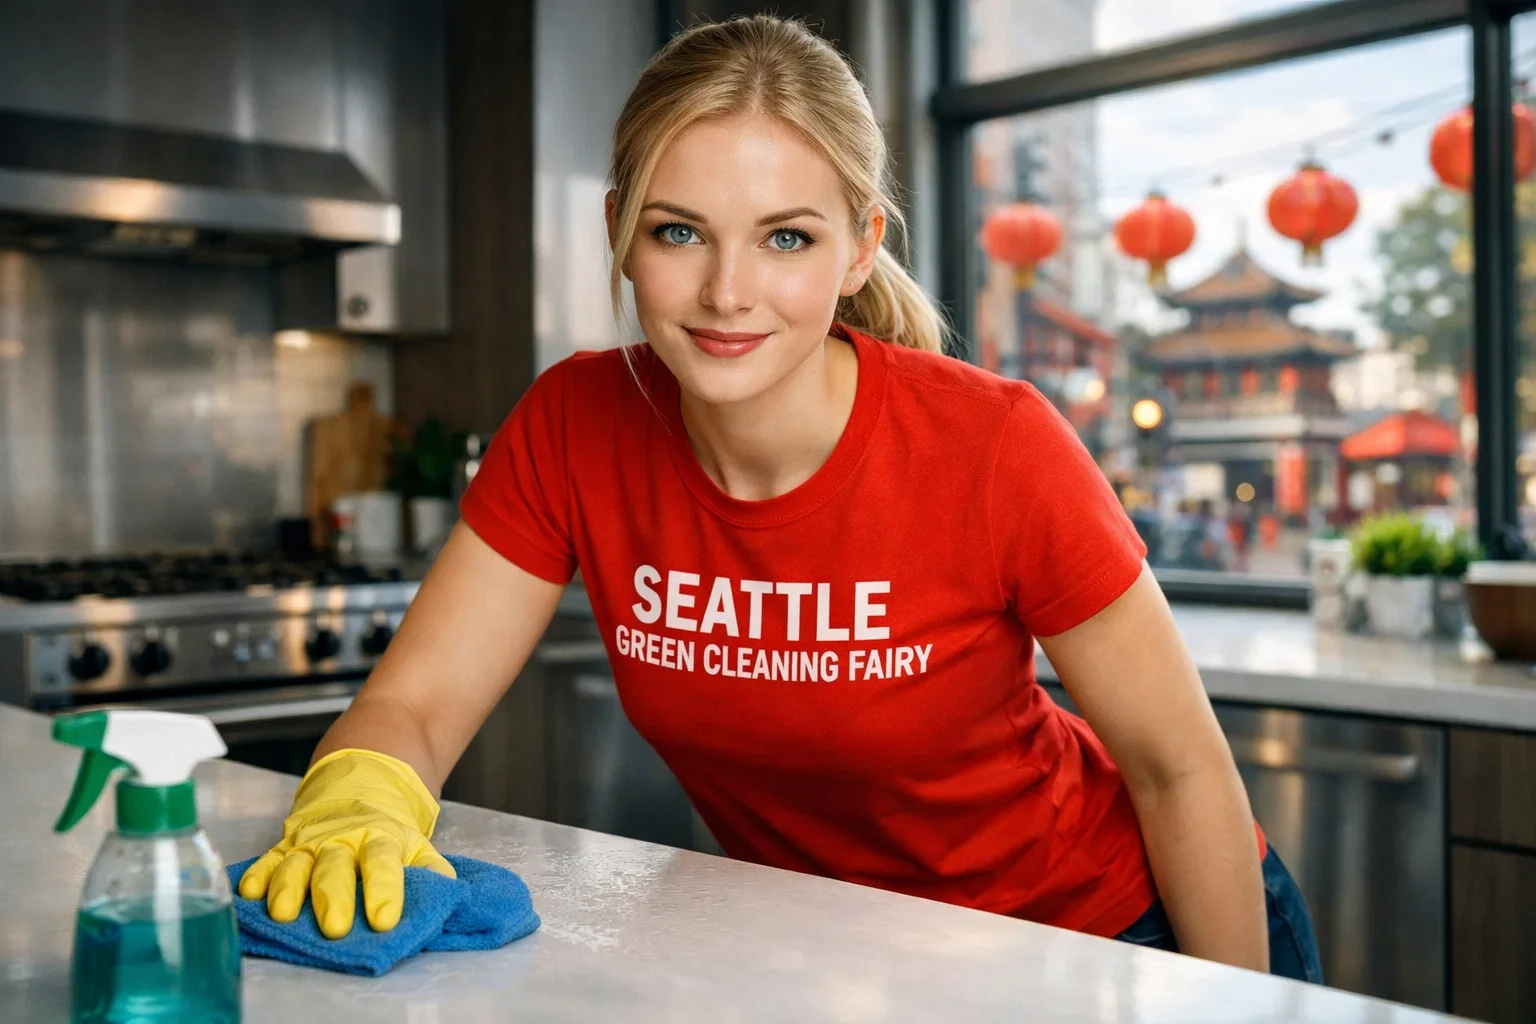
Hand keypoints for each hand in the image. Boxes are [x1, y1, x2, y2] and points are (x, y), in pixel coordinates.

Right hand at [237, 748, 454, 938]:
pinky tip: (249, 893)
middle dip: (334, 898)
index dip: (384, 891)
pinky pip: (267, 860)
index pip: (382, 863)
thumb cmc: (388, 825)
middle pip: (335, 868)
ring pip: (295, 865)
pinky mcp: (284, 844)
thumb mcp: (416, 840)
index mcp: (379, 838)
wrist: (360, 779)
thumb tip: (447, 888)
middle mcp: (341, 839)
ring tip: (283, 914)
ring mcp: (309, 841)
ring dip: (288, 890)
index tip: (385, 920)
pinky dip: (257, 876)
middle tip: (335, 929)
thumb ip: (429, 865)